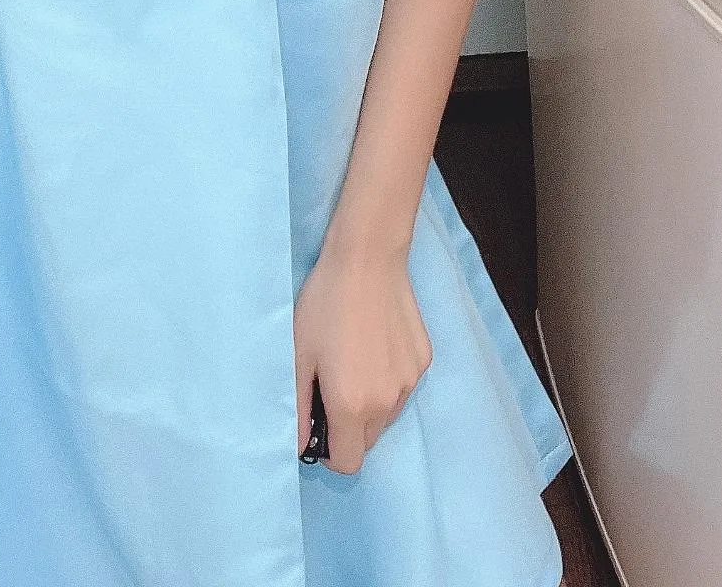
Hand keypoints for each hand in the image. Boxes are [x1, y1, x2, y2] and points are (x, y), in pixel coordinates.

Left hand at [293, 239, 431, 474]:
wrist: (367, 259)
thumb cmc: (324, 305)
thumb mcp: (299, 356)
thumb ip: (298, 409)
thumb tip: (299, 446)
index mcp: (352, 406)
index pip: (348, 463)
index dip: (329, 452)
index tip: (319, 425)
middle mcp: (387, 403)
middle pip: (367, 440)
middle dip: (348, 427)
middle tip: (331, 386)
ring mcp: (410, 382)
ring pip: (386, 415)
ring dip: (369, 405)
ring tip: (353, 360)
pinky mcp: (423, 360)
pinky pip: (401, 387)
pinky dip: (387, 380)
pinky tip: (374, 344)